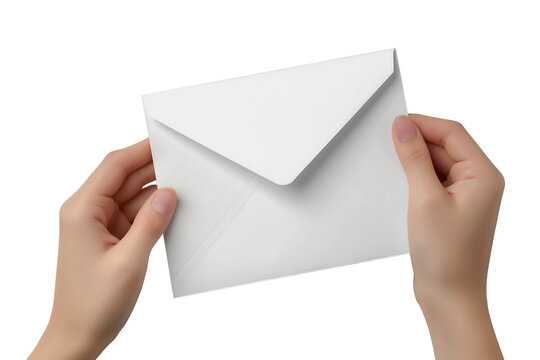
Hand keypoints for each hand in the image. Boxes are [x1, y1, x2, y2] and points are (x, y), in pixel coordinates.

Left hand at [29, 139, 176, 359]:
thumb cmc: (93, 303)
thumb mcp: (129, 261)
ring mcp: (99, 224)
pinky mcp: (110, 236)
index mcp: (82, 210)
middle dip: (153, 170)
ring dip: (156, 194)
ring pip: (132, 196)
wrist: (79, 336)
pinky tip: (172, 212)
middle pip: (124, 178)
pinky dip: (153, 212)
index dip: (140, 150)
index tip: (166, 141)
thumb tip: (169, 193)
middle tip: (185, 164)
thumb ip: (151, 223)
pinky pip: (135, 214)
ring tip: (186, 190)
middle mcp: (87, 212)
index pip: (114, 166)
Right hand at [392, 114, 503, 358]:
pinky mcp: (449, 209)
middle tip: (385, 143)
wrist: (449, 297)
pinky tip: (397, 185)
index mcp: (483, 175)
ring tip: (389, 167)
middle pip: (444, 146)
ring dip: (412, 162)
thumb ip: (414, 158)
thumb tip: (403, 126)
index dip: (422, 123)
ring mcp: (464, 197)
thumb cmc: (446, 255)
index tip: (394, 123)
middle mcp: (477, 182)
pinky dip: (413, 179)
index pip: (452, 132)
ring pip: (435, 164)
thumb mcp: (425, 199)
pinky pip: (431, 182)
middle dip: (415, 143)